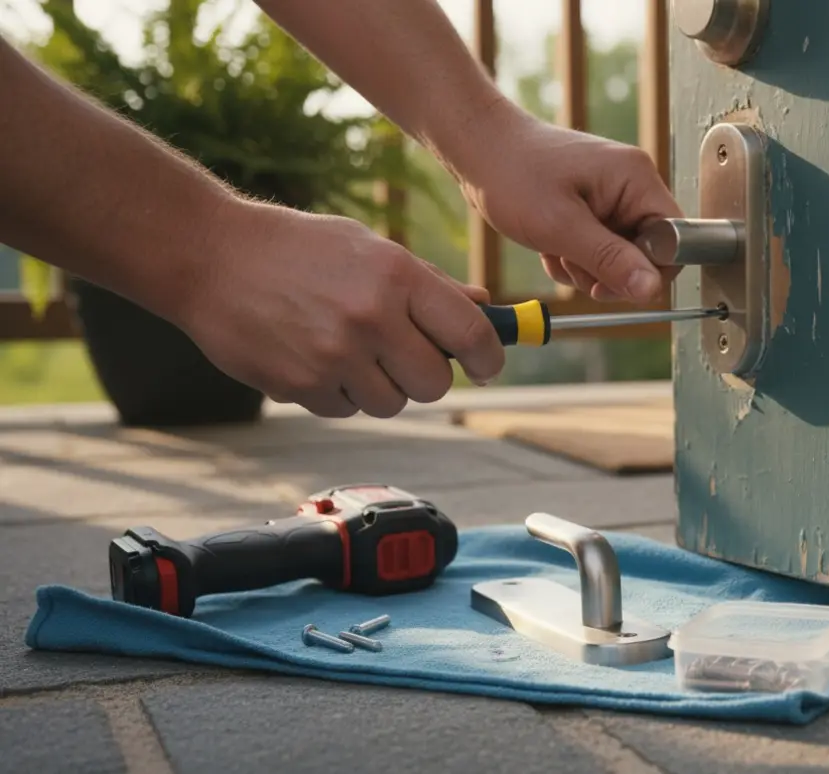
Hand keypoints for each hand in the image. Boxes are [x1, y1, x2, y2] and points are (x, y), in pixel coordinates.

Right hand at [171, 201, 504, 418]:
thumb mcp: (370, 248)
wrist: (211, 257)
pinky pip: (346, 409)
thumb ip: (430, 283)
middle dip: (428, 375)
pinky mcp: (301, 386)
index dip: (489, 357)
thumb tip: (485, 308)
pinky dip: (339, 393)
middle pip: (435, 383)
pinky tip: (314, 355)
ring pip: (391, 403)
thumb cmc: (299, 248)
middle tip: (407, 355)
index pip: (472, 334)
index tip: (487, 364)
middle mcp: (371, 319)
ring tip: (350, 348)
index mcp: (397, 277)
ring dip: (382, 386)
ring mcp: (334, 357)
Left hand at [453, 106, 682, 302]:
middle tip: (573, 264)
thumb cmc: (512, 173)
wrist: (476, 147)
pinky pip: (598, 249)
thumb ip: (611, 260)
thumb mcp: (561, 227)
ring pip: (618, 257)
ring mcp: (611, 196)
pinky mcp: (592, 206)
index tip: (607, 280)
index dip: (647, 270)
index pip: (674, 240)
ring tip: (554, 250)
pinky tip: (550, 246)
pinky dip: (574, 257)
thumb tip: (652, 290)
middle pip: (646, 253)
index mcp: (636, 179)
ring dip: (586, 267)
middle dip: (608, 271)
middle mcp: (631, 185)